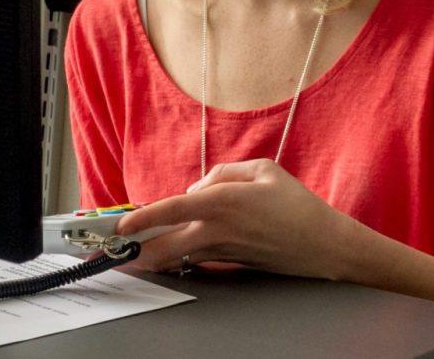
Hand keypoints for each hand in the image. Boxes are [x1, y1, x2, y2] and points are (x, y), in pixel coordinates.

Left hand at [116, 159, 358, 279]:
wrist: (321, 245)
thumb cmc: (297, 205)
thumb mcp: (265, 170)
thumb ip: (225, 172)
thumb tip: (198, 187)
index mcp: (224, 202)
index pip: (172, 209)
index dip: (142, 218)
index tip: (120, 226)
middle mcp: (217, 229)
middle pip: (163, 247)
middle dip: (135, 253)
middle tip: (113, 254)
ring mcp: (220, 250)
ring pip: (174, 256)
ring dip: (151, 256)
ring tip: (130, 256)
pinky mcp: (227, 262)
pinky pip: (192, 258)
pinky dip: (175, 257)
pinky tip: (164, 255)